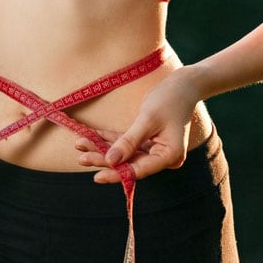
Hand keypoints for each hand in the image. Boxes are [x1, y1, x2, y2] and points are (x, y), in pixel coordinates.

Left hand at [75, 68, 200, 183]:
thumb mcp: (147, 119)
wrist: (183, 85)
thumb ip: (129, 141)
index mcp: (169, 156)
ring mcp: (154, 149)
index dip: (117, 174)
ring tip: (80, 145)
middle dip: (104, 160)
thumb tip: (110, 161)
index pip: (139, 170)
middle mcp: (162, 156)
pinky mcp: (146, 140)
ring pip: (124, 153)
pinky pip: (125, 143)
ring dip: (102, 149)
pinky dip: (108, 139)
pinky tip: (90, 136)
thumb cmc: (169, 99)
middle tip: (81, 158)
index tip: (97, 176)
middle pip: (129, 163)